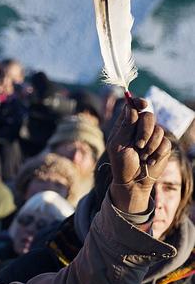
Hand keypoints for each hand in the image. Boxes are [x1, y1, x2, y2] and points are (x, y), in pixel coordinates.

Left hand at [107, 98, 171, 213]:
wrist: (133, 181)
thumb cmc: (121, 163)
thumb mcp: (118, 145)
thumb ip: (125, 126)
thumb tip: (131, 106)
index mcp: (126, 125)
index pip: (133, 106)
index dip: (138, 102)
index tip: (142, 103)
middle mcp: (140, 128)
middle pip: (148, 116)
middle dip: (144, 131)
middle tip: (138, 145)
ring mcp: (153, 136)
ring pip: (159, 130)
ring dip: (150, 146)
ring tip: (142, 156)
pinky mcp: (163, 146)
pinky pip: (165, 143)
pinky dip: (157, 153)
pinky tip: (150, 161)